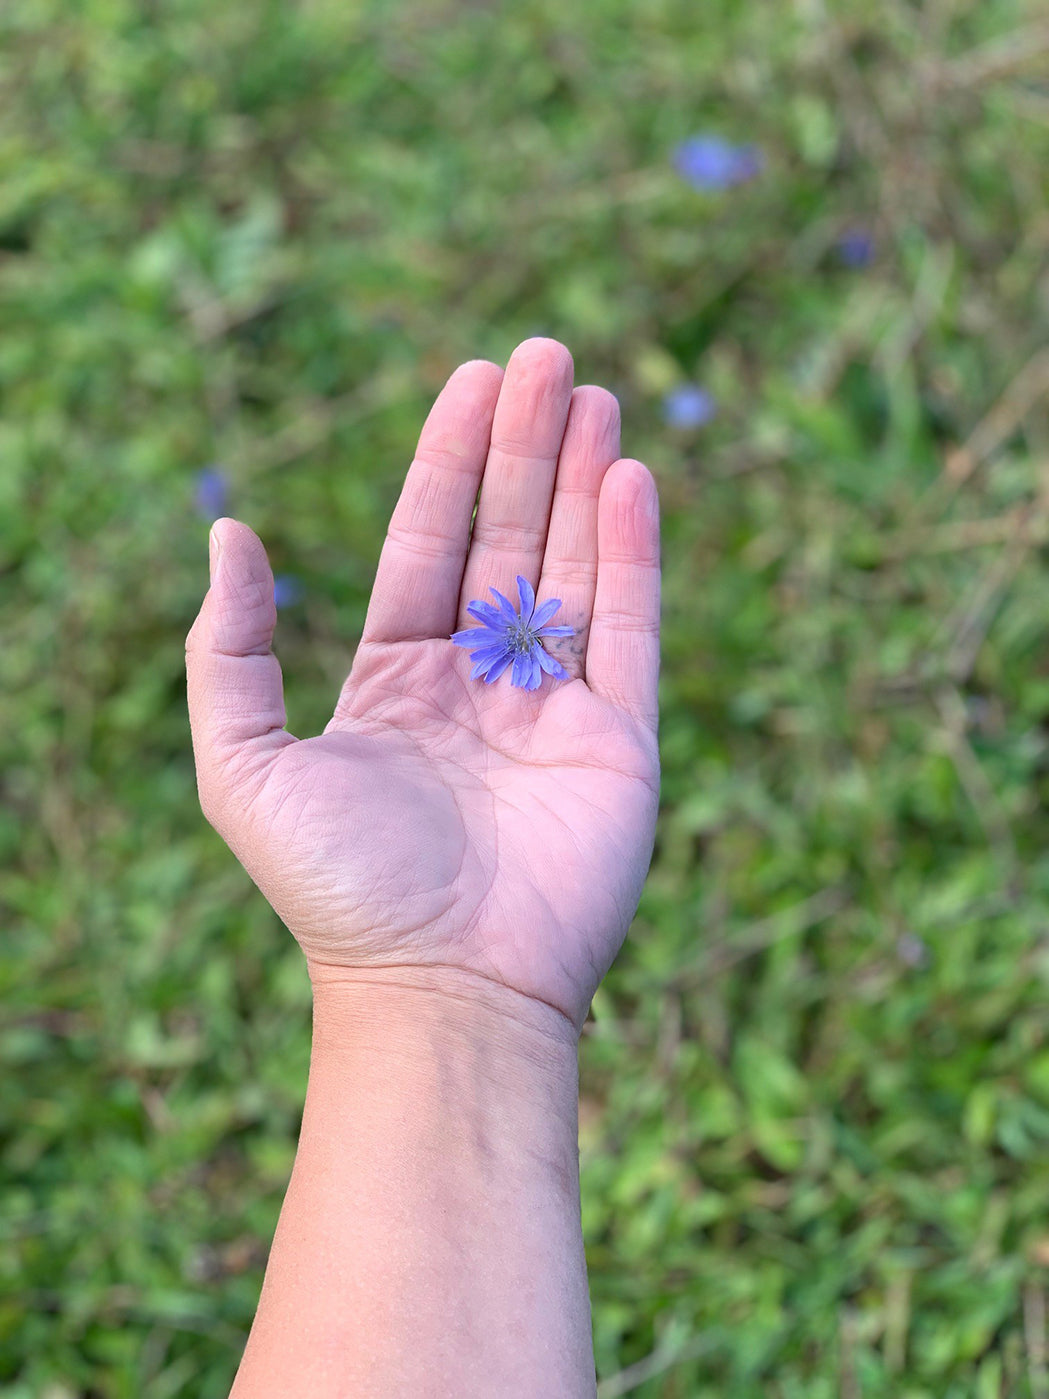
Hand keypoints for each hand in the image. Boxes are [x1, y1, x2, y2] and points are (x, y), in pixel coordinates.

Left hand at [185, 338, 659, 1034]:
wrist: (440, 992)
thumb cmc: (339, 888)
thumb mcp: (245, 763)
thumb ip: (229, 648)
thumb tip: (230, 531)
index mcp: (398, 680)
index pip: (427, 544)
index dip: (446, 460)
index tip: (470, 377)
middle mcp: (480, 683)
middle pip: (506, 537)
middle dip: (523, 445)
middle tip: (544, 354)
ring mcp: (554, 709)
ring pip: (574, 567)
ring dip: (580, 478)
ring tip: (589, 392)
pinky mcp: (620, 741)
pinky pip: (631, 630)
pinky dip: (634, 554)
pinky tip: (629, 478)